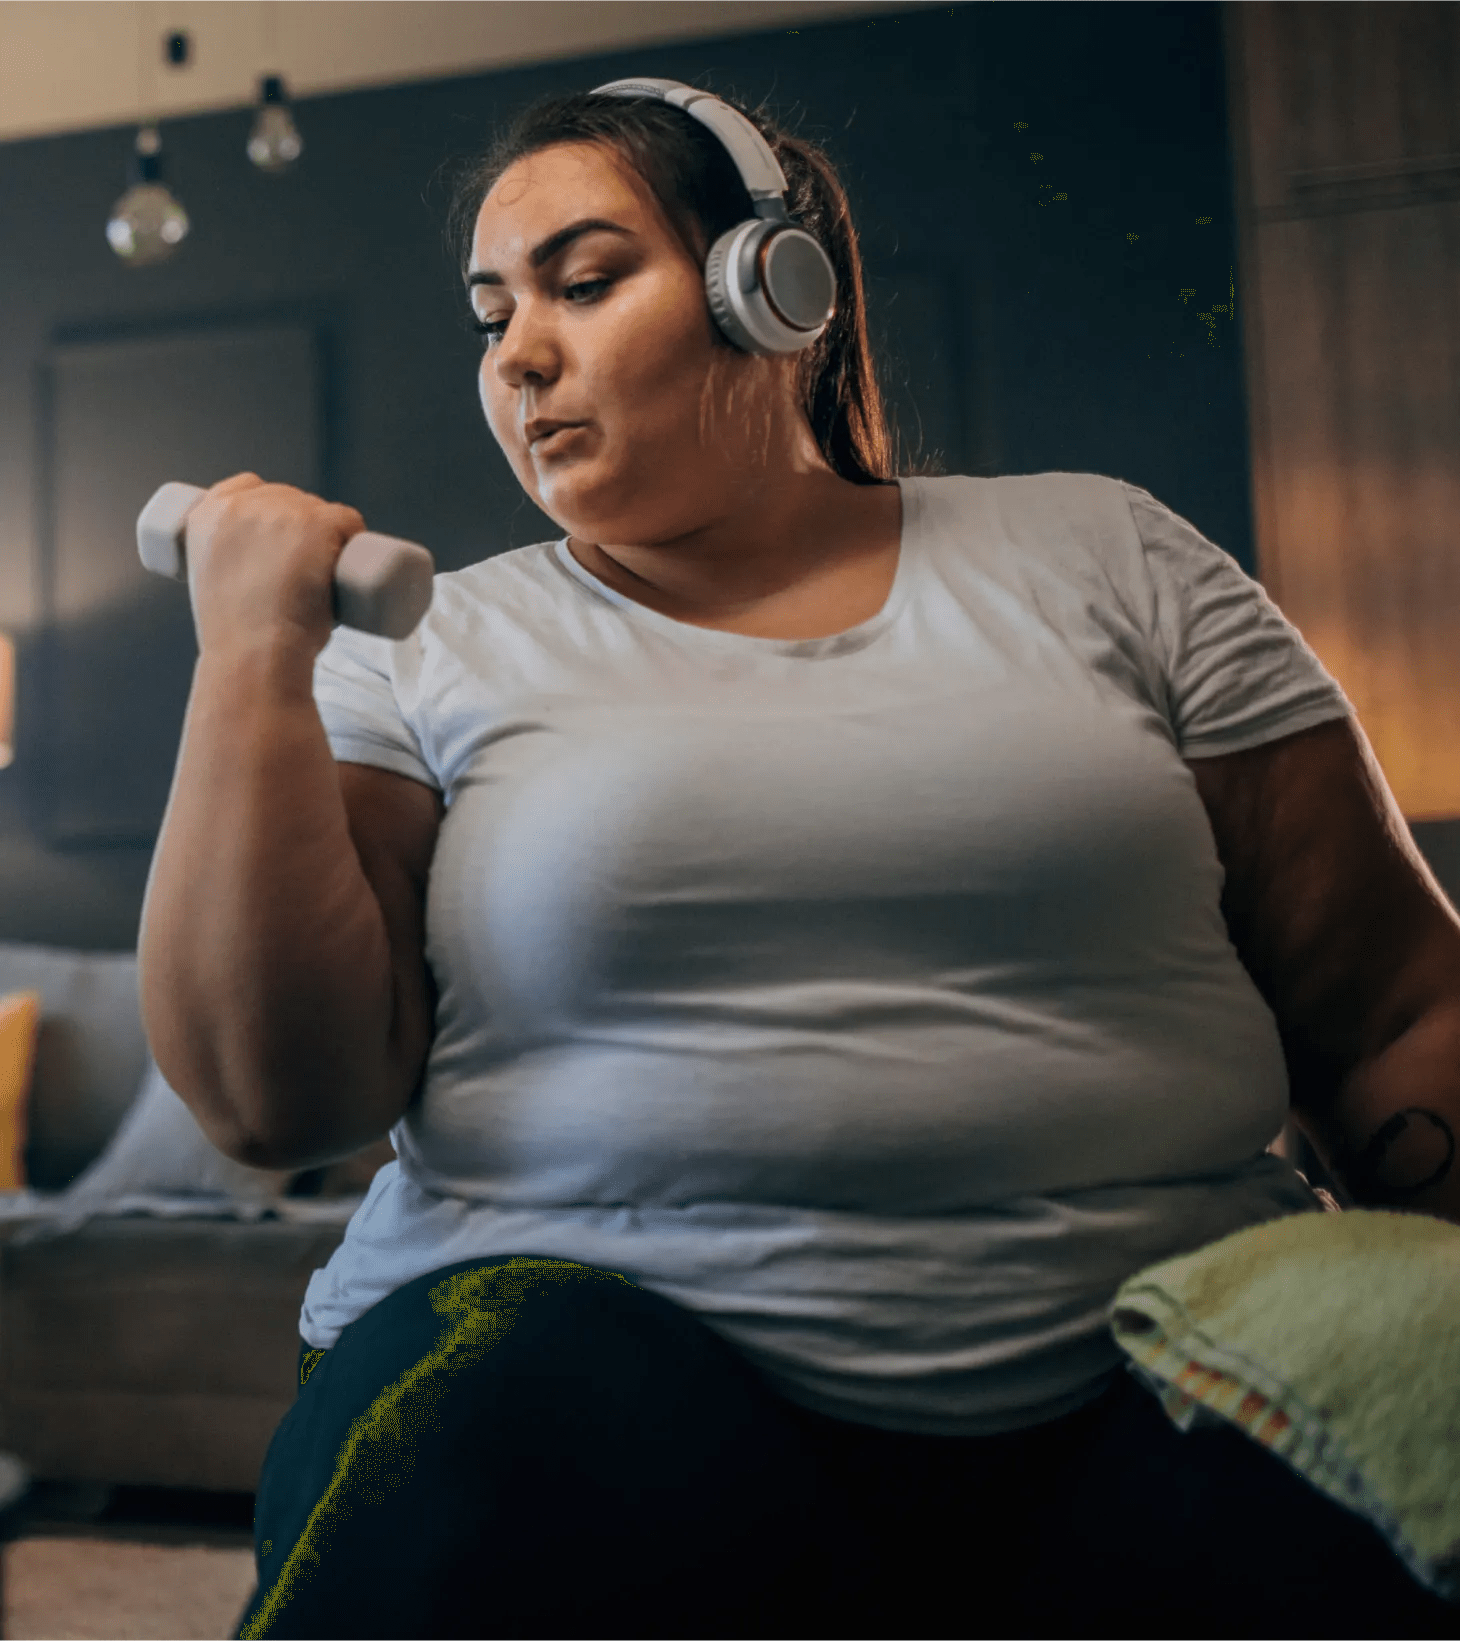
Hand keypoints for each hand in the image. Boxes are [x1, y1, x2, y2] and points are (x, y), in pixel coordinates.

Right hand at [181, 472, 367, 660]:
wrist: (255, 657)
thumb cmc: (237, 640)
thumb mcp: (212, 587)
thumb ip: (228, 565)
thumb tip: (259, 574)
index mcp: (205, 517)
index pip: (247, 488)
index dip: (272, 509)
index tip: (284, 538)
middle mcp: (240, 505)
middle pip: (289, 499)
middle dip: (303, 528)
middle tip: (307, 572)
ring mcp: (280, 511)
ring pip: (319, 512)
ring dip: (329, 537)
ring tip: (324, 577)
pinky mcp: (317, 523)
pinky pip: (348, 519)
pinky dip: (355, 539)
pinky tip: (350, 562)